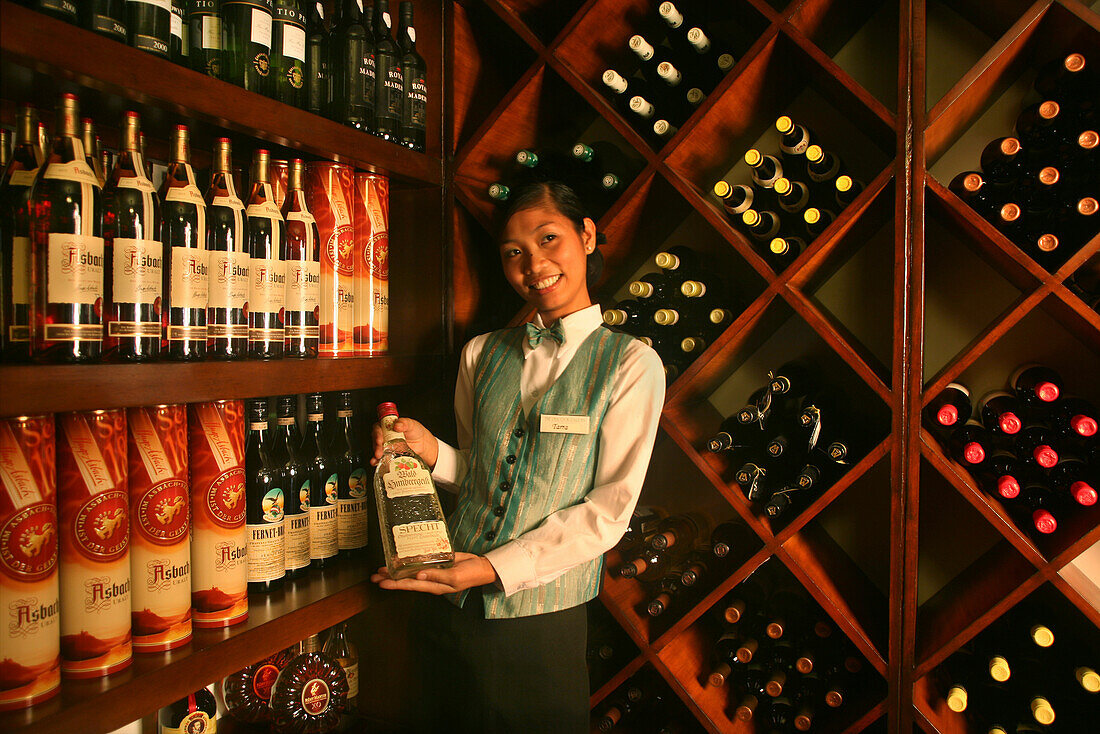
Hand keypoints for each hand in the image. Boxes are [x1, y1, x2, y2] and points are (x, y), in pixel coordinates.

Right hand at [370, 416, 438, 467]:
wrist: (422, 443)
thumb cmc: (415, 430)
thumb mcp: (411, 424)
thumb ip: (404, 423)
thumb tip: (397, 425)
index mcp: (387, 426)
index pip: (378, 428)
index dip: (377, 434)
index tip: (380, 440)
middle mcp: (384, 436)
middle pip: (376, 440)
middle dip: (376, 446)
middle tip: (379, 452)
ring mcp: (386, 446)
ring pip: (378, 449)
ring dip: (376, 454)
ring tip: (378, 458)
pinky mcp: (389, 454)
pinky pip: (382, 458)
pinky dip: (378, 461)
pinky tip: (377, 463)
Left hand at [370, 552, 498, 594]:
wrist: (482, 566)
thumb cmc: (471, 574)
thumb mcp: (455, 577)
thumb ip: (437, 576)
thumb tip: (418, 576)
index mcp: (434, 586)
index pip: (410, 585)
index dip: (394, 584)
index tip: (381, 583)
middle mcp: (430, 579)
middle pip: (406, 580)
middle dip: (389, 579)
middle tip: (374, 576)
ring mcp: (433, 571)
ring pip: (410, 571)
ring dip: (396, 570)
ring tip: (382, 568)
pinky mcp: (437, 562)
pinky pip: (420, 562)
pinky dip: (410, 560)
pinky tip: (402, 558)